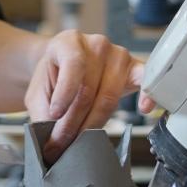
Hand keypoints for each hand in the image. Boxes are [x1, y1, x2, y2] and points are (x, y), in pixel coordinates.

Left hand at [25, 31, 143, 160]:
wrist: (65, 68)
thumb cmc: (53, 78)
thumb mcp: (39, 91)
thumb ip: (43, 111)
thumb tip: (48, 140)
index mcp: (69, 42)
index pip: (73, 66)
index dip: (64, 94)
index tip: (54, 115)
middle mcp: (97, 45)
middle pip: (89, 90)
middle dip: (74, 122)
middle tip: (62, 144)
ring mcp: (119, 55)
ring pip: (109, 96)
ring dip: (94, 124)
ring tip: (80, 141)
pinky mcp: (135, 68)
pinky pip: (146, 81)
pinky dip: (147, 95)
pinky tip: (143, 108)